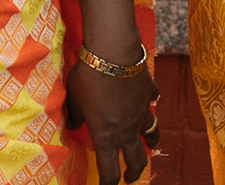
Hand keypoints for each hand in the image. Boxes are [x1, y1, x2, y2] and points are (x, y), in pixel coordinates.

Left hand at [66, 55, 160, 183]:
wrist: (114, 53)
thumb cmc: (89, 77)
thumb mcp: (74, 98)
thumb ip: (75, 115)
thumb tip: (72, 124)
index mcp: (106, 137)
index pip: (109, 171)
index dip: (108, 184)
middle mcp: (127, 130)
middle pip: (136, 160)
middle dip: (134, 173)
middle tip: (130, 178)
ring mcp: (141, 112)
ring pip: (152, 134)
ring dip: (150, 143)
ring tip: (149, 147)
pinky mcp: (149, 93)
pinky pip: (152, 101)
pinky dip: (150, 103)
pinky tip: (148, 99)